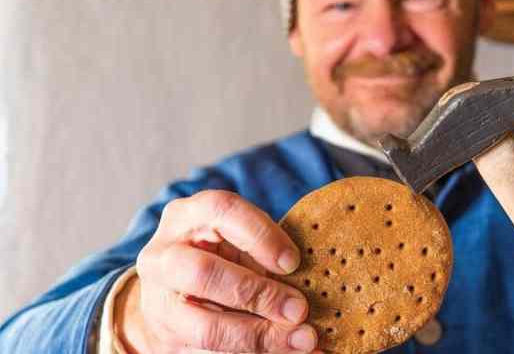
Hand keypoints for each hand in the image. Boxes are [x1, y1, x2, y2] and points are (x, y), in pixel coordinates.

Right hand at [115, 190, 320, 352]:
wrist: (173, 292)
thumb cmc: (221, 255)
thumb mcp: (238, 242)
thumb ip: (265, 253)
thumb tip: (317, 276)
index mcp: (187, 216)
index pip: (221, 210)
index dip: (260, 235)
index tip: (293, 261)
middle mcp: (164, 255)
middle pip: (205, 273)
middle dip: (258, 294)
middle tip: (299, 309)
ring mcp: (159, 302)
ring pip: (206, 327)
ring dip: (260, 337)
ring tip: (301, 340)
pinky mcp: (167, 339)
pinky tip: (286, 351)